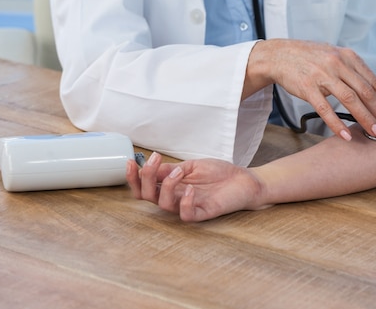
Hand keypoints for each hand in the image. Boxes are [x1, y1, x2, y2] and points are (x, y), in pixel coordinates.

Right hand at [126, 152, 267, 221]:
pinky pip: (186, 215)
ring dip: (166, 185)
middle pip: (146, 196)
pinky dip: (184, 202)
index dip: (133, 177)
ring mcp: (188, 206)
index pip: (144, 187)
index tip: (132, 160)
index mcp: (170, 186)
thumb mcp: (192, 165)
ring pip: (162, 205)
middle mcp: (175, 197)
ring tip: (179, 171)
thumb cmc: (219, 173)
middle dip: (144, 178)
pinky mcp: (203, 213)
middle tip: (155, 161)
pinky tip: (191, 188)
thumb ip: (171, 168)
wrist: (243, 180)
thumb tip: (150, 167)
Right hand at [245, 39, 375, 139]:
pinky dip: (337, 123)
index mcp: (349, 57)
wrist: (280, 55)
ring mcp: (323, 75)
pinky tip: (345, 135)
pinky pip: (325, 109)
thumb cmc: (310, 59)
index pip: (375, 83)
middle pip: (366, 92)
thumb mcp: (337, 57)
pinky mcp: (307, 87)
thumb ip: (356, 73)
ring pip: (350, 100)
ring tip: (373, 133)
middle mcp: (338, 64)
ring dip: (365, 119)